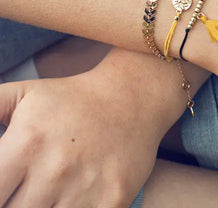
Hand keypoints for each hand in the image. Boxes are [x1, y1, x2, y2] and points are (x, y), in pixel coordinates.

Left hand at [0, 49, 172, 207]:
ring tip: (43, 196)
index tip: (2, 190)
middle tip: (22, 193)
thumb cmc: (73, 98)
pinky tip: (67, 201)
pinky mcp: (113, 200)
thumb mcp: (25, 94)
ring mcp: (86, 189)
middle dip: (12, 205)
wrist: (131, 97)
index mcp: (26, 143)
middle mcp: (55, 170)